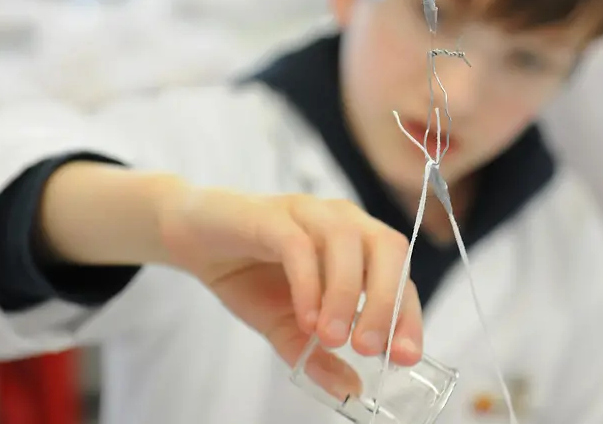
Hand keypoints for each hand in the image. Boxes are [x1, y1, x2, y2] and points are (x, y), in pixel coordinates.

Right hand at [156, 186, 423, 389]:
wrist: (194, 240)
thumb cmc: (250, 275)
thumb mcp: (288, 327)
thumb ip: (318, 356)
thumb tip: (351, 390)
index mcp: (358, 245)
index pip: (400, 276)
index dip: (407, 315)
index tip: (406, 357)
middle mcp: (342, 220)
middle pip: (387, 247)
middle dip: (385, 301)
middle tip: (369, 349)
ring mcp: (308, 211)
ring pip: (346, 240)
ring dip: (344, 293)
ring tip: (332, 338)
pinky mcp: (270, 214)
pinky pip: (298, 243)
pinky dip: (308, 281)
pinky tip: (305, 317)